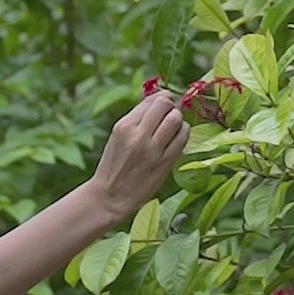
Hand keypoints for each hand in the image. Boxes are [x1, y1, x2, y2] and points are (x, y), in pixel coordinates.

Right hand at [89, 89, 189, 225]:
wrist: (110, 196)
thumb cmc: (114, 165)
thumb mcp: (118, 136)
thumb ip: (137, 119)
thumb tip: (158, 100)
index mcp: (124, 126)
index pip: (151, 101)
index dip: (163, 98)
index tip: (166, 101)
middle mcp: (138, 135)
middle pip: (165, 106)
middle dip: (171, 105)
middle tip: (172, 111)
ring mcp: (152, 150)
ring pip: (176, 119)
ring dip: (178, 118)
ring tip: (174, 125)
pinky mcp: (164, 163)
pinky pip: (182, 139)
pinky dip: (183, 133)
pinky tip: (178, 136)